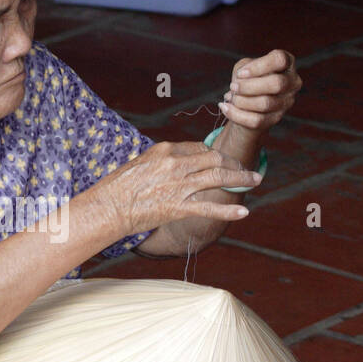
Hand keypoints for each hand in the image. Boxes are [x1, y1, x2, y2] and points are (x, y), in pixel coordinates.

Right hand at [91, 141, 260, 235]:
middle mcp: (176, 164)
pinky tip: (243, 213)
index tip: (223, 161)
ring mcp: (179, 185)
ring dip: (240, 178)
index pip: (199, 148)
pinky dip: (229, 210)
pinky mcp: (178, 207)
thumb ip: (162, 162)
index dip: (215, 155)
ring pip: (218, 177)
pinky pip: (210, 208)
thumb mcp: (141, 164)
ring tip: (254, 181)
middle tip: (246, 169)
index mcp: (166, 149)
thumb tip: (176, 165)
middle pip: (215, 158)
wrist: (107, 206)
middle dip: (235, 163)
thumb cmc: (119, 187)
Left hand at [220, 49, 300, 136]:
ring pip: (265, 104)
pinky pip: (256, 120)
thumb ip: (245, 67)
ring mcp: (286, 102)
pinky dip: (236, 114)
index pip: (279, 59)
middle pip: (276, 84)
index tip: (241, 73)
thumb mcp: (244, 66)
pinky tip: (225, 107)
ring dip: (241, 101)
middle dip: (249, 86)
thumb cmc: (247, 79)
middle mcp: (292, 82)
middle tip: (233, 87)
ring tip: (230, 97)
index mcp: (287, 63)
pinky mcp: (276, 119)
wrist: (245, 104)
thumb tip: (242, 80)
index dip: (259, 66)